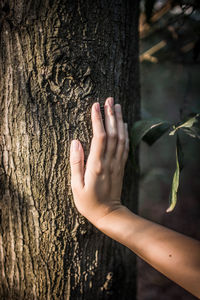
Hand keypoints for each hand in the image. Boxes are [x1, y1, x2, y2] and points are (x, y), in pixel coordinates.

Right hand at [70, 97, 128, 225]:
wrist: (109, 214)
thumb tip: (75, 141)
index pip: (99, 137)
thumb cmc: (89, 203)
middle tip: (109, 99)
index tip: (95, 105)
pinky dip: (125, 133)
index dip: (98, 120)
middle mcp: (109, 161)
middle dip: (110, 114)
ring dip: (119, 120)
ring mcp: (117, 163)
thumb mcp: (76, 186)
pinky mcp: (121, 166)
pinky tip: (123, 124)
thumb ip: (76, 163)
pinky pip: (125, 146)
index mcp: (96, 165)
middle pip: (113, 133)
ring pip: (121, 137)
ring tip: (117, 106)